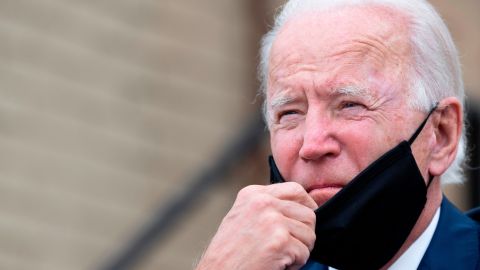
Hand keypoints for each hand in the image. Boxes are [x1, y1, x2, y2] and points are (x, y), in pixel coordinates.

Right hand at [195, 182, 316, 269]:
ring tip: (278, 256)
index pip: (296, 190)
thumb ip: (268, 207)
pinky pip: (304, 253)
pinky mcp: (279, 240)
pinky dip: (295, 265)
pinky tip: (276, 265)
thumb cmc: (229, 252)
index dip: (306, 207)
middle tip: (287, 248)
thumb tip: (306, 203)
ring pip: (309, 234)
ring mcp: (272, 220)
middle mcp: (263, 202)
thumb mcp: (244, 217)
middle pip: (308, 213)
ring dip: (299, 250)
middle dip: (303, 234)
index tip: (303, 222)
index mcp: (253, 194)